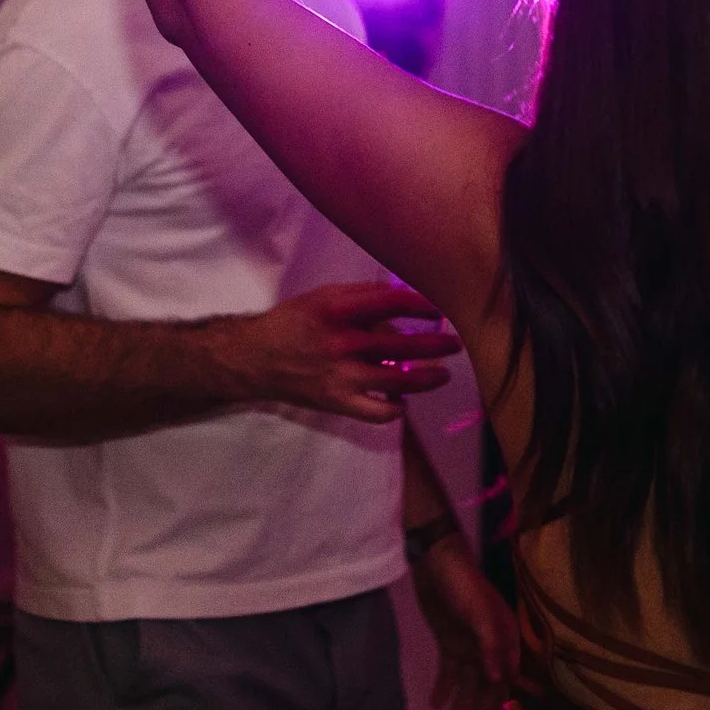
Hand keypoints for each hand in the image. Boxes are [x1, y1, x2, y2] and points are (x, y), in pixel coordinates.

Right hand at [210, 283, 459, 423]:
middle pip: (400, 344)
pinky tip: (403, 402)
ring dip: (426, 378)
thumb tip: (404, 297)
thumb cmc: (294, 322)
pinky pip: (376, 412)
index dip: (421, 304)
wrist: (254, 358)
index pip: (390, 302)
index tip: (440, 309)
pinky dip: (395, 409)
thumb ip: (362, 296)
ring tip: (443, 374)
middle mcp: (340, 342)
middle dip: (433, 344)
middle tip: (454, 344)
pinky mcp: (336, 403)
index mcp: (337, 309)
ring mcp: (340, 376)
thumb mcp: (324, 296)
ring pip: (395, 381)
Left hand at [412, 532, 521, 709]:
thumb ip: (491, 645)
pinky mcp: (449, 641)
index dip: (499, 697)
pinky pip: (448, 670)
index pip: (506, 673)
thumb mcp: (480, 613)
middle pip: (486, 681)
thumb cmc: (463, 585)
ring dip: (460, 701)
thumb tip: (499, 679)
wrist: (436, 563)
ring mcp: (469, 643)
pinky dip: (444, 687)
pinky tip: (435, 703)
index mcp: (505, 635)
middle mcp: (490, 643)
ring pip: (467, 680)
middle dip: (477, 705)